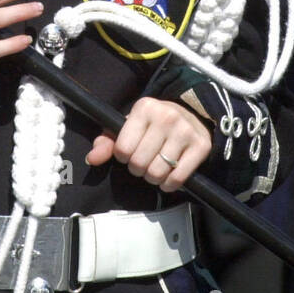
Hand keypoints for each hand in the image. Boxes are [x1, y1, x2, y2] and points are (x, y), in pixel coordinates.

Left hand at [85, 97, 211, 192]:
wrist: (192, 115)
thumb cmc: (154, 123)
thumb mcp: (129, 126)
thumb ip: (107, 141)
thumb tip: (92, 158)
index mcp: (144, 107)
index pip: (122, 148)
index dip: (123, 156)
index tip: (130, 151)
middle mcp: (166, 117)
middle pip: (139, 163)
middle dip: (138, 168)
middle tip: (143, 162)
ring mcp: (185, 131)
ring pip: (157, 173)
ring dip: (152, 178)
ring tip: (155, 168)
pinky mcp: (201, 146)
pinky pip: (177, 179)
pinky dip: (169, 185)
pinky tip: (167, 177)